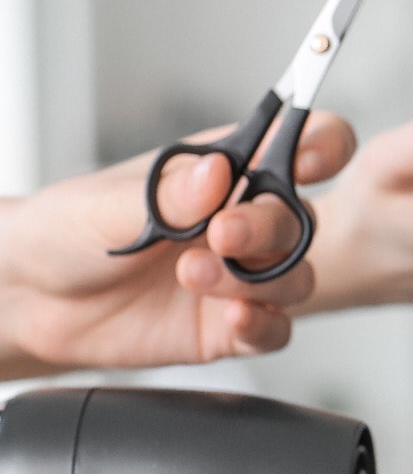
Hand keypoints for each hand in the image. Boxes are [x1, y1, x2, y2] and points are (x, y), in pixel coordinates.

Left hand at [0, 114, 356, 376]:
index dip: (323, 145)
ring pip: (296, 276)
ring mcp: (240, 274)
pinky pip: (276, 330)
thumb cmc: (66, 233)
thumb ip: (170, 194)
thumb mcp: (109, 204)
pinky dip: (263, 325)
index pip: (301, 143)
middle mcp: (242, 220)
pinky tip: (232, 319)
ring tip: (194, 276)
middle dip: (267, 226)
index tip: (309, 159)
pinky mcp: (229, 325)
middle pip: (300, 216)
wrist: (29, 299)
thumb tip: (216, 172)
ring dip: (256, 280)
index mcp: (225, 170)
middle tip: (222, 234)